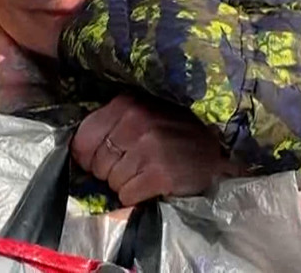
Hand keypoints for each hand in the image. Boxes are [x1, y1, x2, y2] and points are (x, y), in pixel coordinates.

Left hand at [71, 95, 244, 205]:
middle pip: (97, 163)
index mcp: (126, 103)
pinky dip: (136, 196)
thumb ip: (113, 123)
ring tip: (146, 173)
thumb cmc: (176, 131)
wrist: (219, 146)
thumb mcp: (144, 113)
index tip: (101, 160)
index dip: (88, 156)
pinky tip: (153, 184)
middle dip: (109, 172)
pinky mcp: (160, 173)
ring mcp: (149, 147)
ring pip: (111, 181)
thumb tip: (81, 153)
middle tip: (132, 167)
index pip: (83, 138)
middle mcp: (135, 122)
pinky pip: (127, 195)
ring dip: (124, 184)